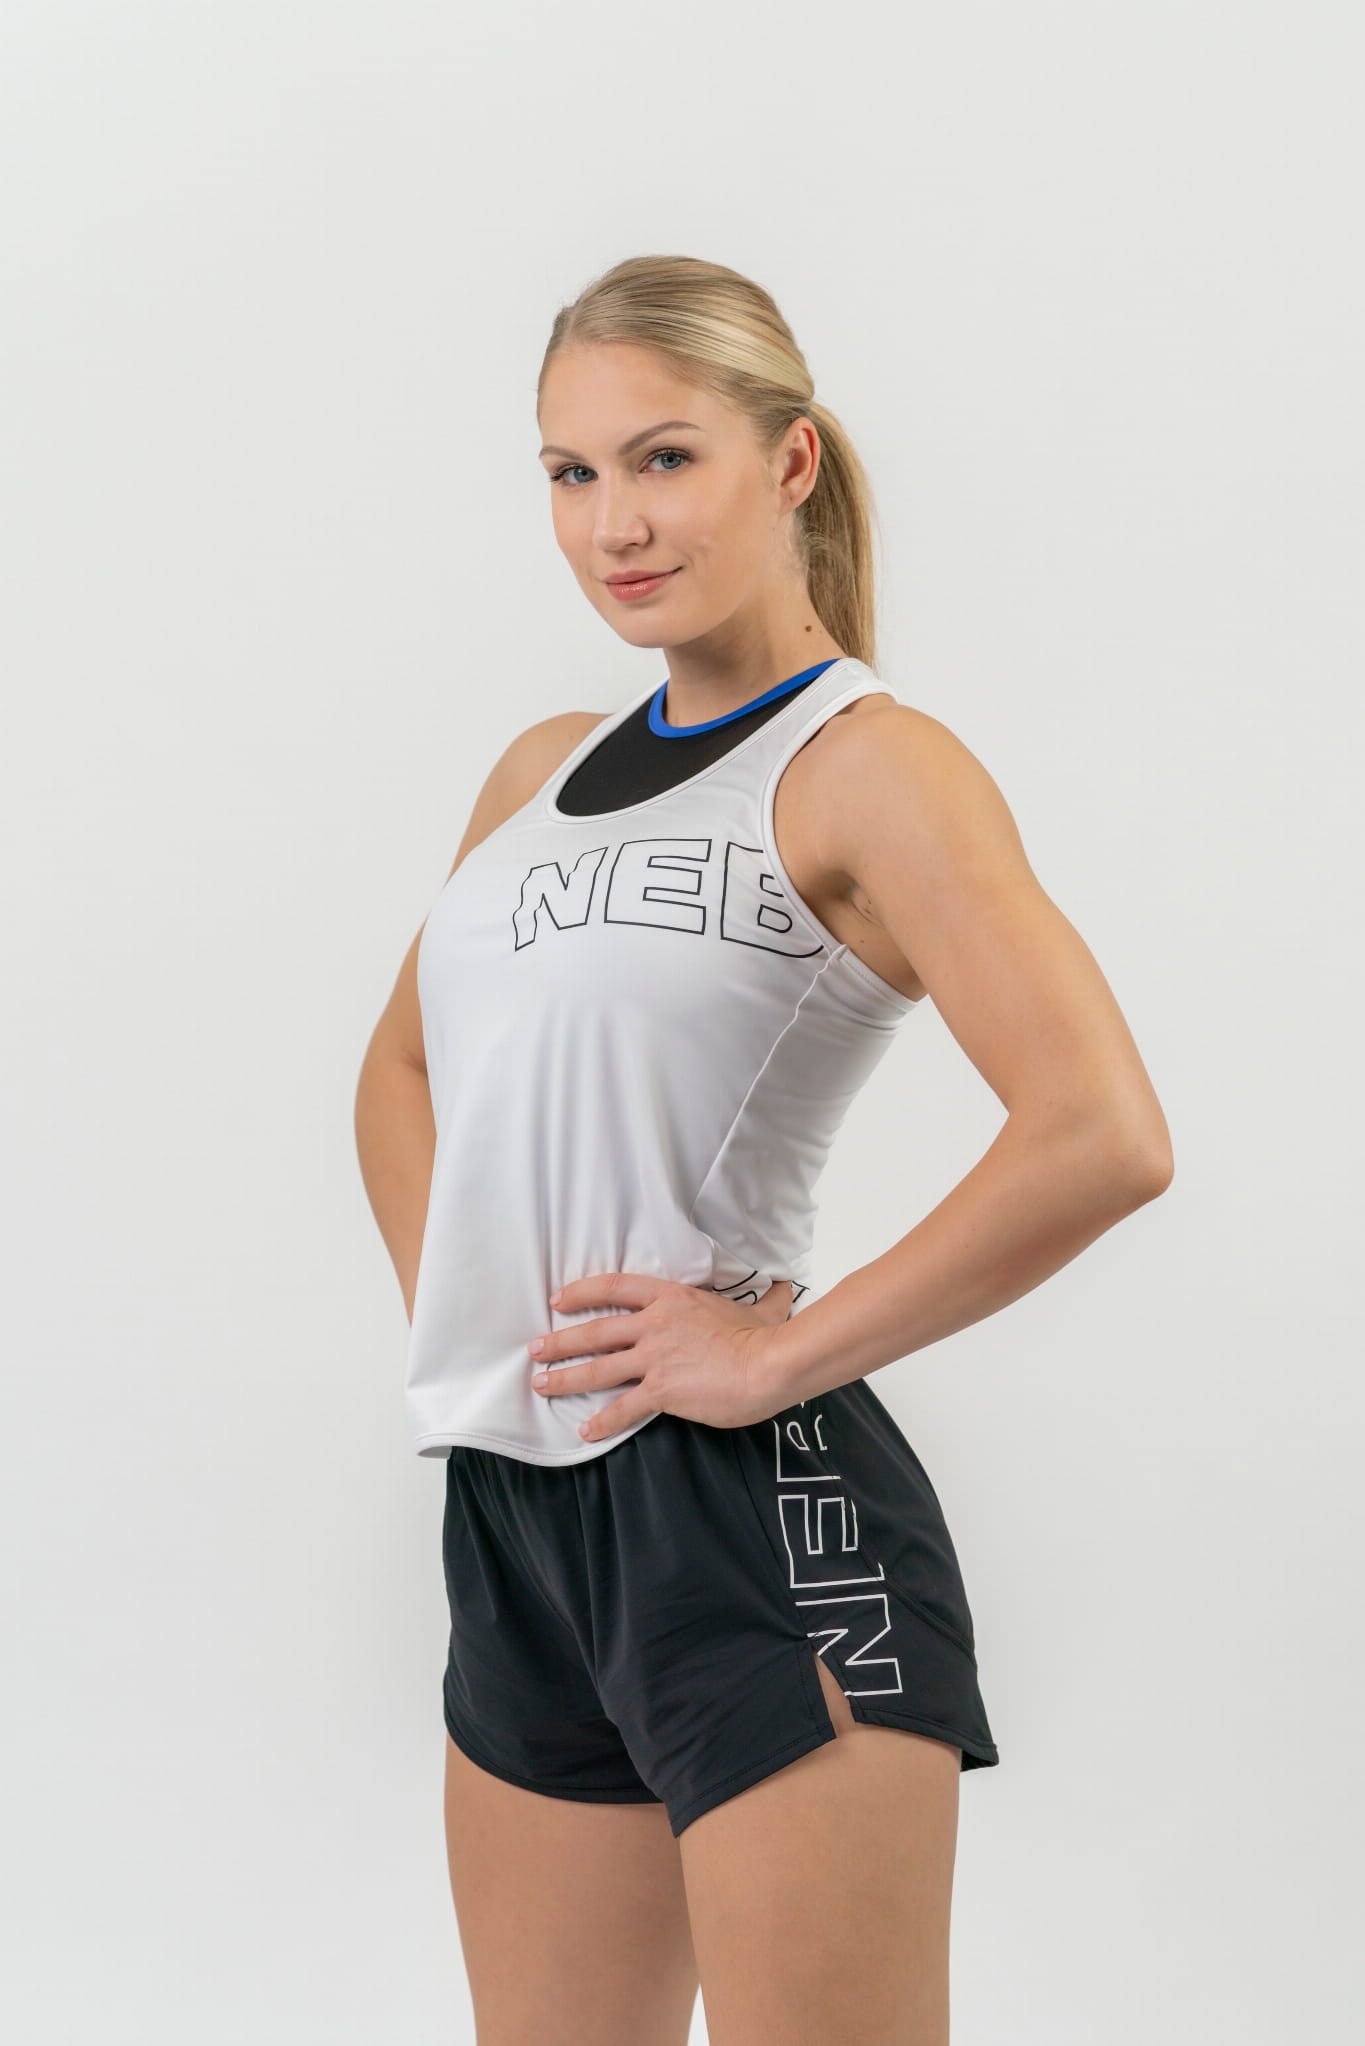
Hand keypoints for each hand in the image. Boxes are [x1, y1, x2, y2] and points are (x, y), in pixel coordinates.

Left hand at [528, 1271, 795, 1443]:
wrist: (770, 1364)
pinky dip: (602, 1420)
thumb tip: (784, 1288)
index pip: (616, 1287)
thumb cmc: (767, 1337)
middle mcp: (655, 1324)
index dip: (583, 1292)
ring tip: (542, 1384)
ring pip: (599, 1367)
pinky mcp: (662, 1390)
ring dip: (566, 1376)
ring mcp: (655, 1357)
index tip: (559, 1299)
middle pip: (596, 1330)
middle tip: (535, 1348)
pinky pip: (623, 1407)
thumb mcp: (763, 1307)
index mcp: (672, 1297)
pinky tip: (586, 1430)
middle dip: (560, 1340)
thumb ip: (767, 1298)